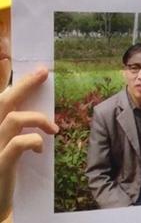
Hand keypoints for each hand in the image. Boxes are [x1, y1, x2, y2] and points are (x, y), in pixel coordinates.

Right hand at [0, 68, 57, 222]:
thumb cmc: (3, 169)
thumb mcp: (6, 143)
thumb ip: (16, 124)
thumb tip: (37, 111)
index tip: (7, 54)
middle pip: (2, 100)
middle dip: (24, 84)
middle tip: (43, 73)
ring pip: (14, 118)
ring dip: (38, 119)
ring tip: (53, 129)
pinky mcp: (0, 163)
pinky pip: (20, 144)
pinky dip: (35, 141)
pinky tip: (39, 150)